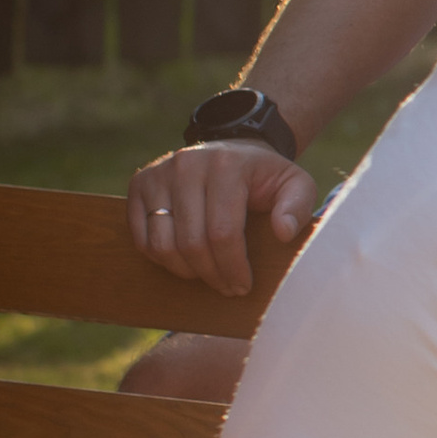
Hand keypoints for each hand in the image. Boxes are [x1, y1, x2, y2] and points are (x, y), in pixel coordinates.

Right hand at [127, 141, 317, 297]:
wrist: (231, 149)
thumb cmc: (264, 176)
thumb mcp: (295, 184)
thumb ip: (297, 206)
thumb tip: (283, 233)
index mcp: (226, 165)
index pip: (223, 232)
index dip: (233, 267)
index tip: (243, 286)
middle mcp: (186, 165)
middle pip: (191, 242)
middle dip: (212, 275)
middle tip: (229, 288)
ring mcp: (158, 174)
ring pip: (162, 244)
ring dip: (187, 272)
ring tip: (209, 276)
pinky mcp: (139, 184)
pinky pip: (142, 238)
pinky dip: (163, 259)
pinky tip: (187, 262)